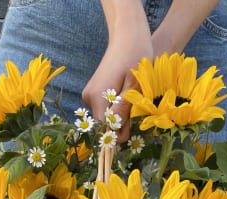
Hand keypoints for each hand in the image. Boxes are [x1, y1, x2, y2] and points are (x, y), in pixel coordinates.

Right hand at [82, 4, 152, 141]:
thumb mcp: (135, 85)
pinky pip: (105, 109)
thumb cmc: (135, 56)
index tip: (134, 127)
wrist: (127, 35)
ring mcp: (89, 95)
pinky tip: (127, 98)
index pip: (105, 131)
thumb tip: (118, 135)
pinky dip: (117, 109)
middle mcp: (88, 98)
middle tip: (137, 113)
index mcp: (97, 98)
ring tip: (134, 102)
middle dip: (120, 125)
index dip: (120, 134)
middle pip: (104, 126)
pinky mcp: (94, 92)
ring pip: (105, 118)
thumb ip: (124, 110)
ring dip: (120, 116)